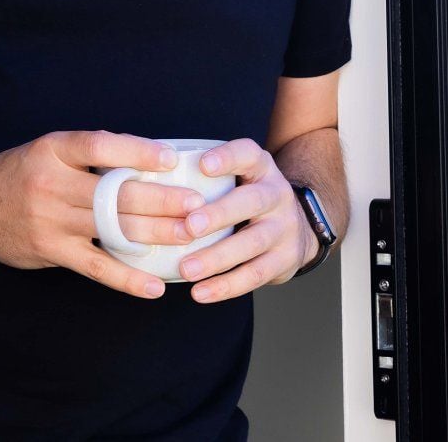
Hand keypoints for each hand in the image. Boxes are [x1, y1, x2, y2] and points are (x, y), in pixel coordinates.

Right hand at [0, 130, 208, 299]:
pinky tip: (154, 286)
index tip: (172, 160)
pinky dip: (128, 279)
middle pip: (115, 192)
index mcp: (53, 149)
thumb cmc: (19, 174)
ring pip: (112, 228)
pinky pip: (96, 267)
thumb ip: (90, 152)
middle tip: (198, 205)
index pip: (101, 146)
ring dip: (156, 234)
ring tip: (189, 237)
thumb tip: (146, 154)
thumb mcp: (48, 150)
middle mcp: (51, 183)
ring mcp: (50, 219)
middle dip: (162, 200)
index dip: (138, 152)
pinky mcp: (51, 251)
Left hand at [172, 138, 316, 303]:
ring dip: (217, 257)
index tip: (202, 165)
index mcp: (261, 168)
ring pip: (253, 242)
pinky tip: (200, 292)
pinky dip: (226, 286)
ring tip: (186, 269)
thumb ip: (207, 178)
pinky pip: (255, 275)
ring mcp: (284, 228)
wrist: (298, 227)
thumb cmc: (248, 200)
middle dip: (219, 214)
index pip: (247, 154)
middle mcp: (277, 194)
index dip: (227, 158)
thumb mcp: (240, 178)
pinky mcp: (285, 259)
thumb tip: (148, 180)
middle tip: (189, 226)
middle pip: (252, 201)